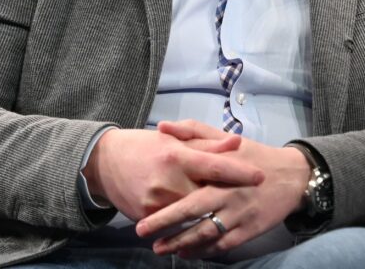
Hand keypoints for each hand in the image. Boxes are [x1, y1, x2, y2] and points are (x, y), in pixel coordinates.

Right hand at [82, 127, 264, 221]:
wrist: (104, 163)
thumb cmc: (144, 147)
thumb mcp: (173, 139)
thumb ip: (206, 144)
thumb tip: (237, 143)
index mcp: (177, 156)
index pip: (215, 166)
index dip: (239, 172)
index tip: (260, 176)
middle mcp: (168, 181)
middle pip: (208, 196)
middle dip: (227, 197)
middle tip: (248, 196)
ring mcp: (157, 202)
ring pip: (193, 215)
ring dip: (210, 213)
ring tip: (226, 210)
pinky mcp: (146, 217)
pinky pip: (174, 224)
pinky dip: (187, 222)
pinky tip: (197, 220)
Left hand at [135, 120, 309, 258]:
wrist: (291, 176)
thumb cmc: (251, 154)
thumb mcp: (223, 136)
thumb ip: (191, 131)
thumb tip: (162, 127)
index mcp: (221, 168)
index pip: (190, 183)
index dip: (165, 197)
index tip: (142, 209)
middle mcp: (230, 192)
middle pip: (193, 210)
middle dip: (165, 223)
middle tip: (142, 232)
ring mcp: (240, 213)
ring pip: (206, 232)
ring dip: (181, 241)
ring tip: (159, 247)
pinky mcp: (250, 230)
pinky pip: (224, 244)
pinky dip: (204, 251)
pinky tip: (186, 253)